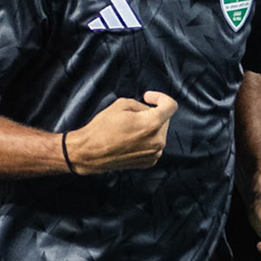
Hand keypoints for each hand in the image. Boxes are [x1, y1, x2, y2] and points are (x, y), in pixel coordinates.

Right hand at [64, 91, 178, 173]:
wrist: (90, 152)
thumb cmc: (102, 128)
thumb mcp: (121, 104)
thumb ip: (141, 104)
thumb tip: (149, 109)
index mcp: (152, 124)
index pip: (171, 106)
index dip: (160, 97)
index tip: (148, 98)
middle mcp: (157, 141)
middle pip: (165, 119)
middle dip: (153, 113)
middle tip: (133, 115)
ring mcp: (154, 154)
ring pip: (160, 133)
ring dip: (150, 127)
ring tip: (130, 128)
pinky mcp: (149, 162)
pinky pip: (154, 145)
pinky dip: (147, 139)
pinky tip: (131, 139)